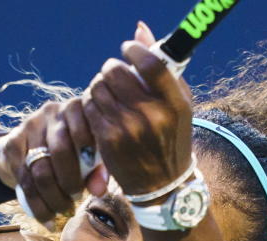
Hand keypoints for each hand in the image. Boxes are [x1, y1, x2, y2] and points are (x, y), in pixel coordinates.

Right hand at [0, 99, 108, 222]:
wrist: (25, 150)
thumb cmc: (68, 154)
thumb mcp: (86, 158)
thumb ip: (97, 170)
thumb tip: (100, 191)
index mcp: (77, 109)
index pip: (84, 130)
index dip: (88, 158)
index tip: (91, 182)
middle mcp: (52, 112)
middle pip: (60, 151)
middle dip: (69, 183)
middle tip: (76, 199)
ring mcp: (29, 126)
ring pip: (41, 169)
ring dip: (53, 198)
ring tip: (63, 211)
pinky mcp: (12, 143)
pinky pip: (24, 179)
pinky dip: (37, 205)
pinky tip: (47, 219)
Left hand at [82, 22, 193, 199]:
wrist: (161, 184)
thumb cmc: (170, 137)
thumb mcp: (177, 103)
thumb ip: (161, 67)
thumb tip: (139, 29)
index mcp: (175, 102)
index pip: (150, 63)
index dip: (134, 50)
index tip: (127, 49)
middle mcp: (152, 114)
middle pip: (116, 72)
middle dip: (110, 69)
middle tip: (112, 74)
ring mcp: (128, 128)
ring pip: (98, 87)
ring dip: (98, 86)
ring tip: (107, 94)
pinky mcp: (108, 139)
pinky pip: (89, 107)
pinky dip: (91, 104)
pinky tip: (100, 110)